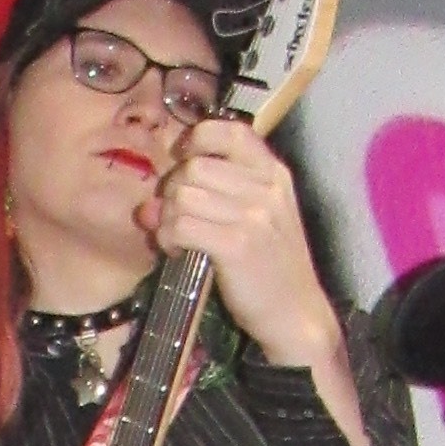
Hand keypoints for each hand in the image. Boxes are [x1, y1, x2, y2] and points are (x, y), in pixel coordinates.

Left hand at [159, 117, 336, 371]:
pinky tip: (175, 251)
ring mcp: (253, 215)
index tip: (185, 159)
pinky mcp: (236, 245)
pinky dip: (167, 238)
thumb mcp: (257, 221)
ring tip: (175, 238)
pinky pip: (181, 225)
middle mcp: (266, 188)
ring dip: (167, 218)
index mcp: (275, 174)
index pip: (231, 131)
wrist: (295, 314)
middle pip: (195, 166)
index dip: (198, 138)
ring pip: (183, 195)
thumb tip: (148, 204)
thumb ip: (210, 200)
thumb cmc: (273, 268)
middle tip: (176, 218)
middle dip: (174, 191)